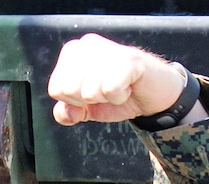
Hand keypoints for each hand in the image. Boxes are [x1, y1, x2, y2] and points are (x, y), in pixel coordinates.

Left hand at [47, 33, 187, 126]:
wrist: (152, 95)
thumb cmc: (117, 95)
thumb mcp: (85, 108)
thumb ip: (66, 112)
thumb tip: (69, 112)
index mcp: (73, 53)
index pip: (56, 89)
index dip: (74, 101)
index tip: (92, 93)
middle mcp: (87, 45)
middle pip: (69, 90)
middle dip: (89, 100)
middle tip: (107, 90)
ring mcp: (109, 50)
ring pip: (89, 92)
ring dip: (107, 98)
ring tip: (119, 87)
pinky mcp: (129, 59)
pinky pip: (109, 89)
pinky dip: (119, 97)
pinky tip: (128, 86)